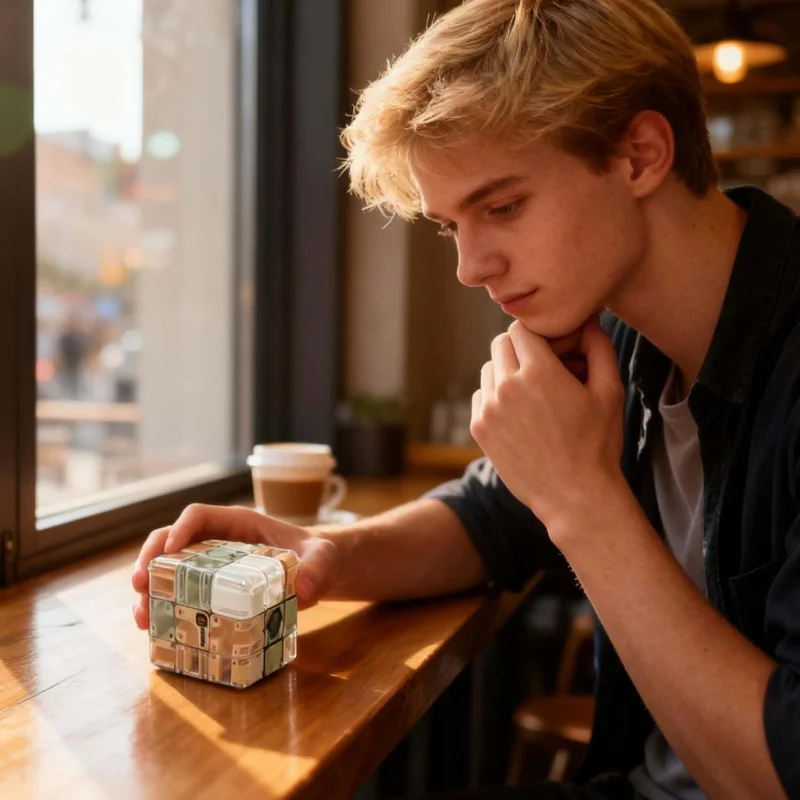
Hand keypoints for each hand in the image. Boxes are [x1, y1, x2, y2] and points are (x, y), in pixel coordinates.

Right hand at [131, 504, 337, 629]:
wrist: (317, 572)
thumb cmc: (316, 555)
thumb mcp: (322, 557)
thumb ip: (318, 567)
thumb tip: (304, 588)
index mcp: (239, 523)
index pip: (200, 515)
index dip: (181, 528)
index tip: (170, 549)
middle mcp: (218, 541)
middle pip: (171, 540)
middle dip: (149, 559)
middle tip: (138, 586)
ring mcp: (210, 565)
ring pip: (167, 568)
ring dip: (148, 589)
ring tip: (141, 617)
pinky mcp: (211, 589)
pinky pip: (178, 592)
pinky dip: (163, 607)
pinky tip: (155, 628)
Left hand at [471, 317, 627, 534]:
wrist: (574, 496)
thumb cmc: (597, 444)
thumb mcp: (609, 392)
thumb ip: (598, 347)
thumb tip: (588, 319)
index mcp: (538, 372)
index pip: (520, 328)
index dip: (537, 334)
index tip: (554, 350)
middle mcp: (507, 386)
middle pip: (501, 344)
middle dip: (521, 349)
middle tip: (545, 368)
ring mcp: (488, 409)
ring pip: (489, 369)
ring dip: (507, 372)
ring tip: (535, 395)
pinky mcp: (479, 428)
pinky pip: (481, 395)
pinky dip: (496, 396)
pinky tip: (521, 414)